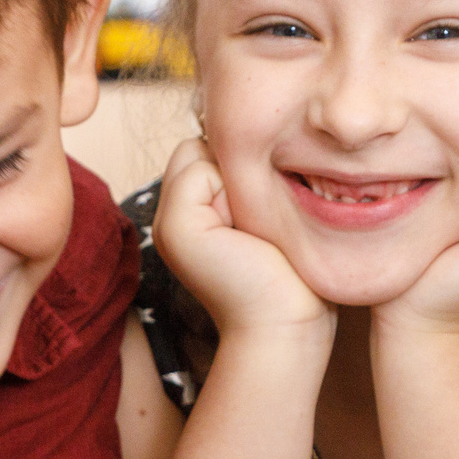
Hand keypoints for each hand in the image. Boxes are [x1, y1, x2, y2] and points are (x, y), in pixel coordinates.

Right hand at [151, 137, 330, 340]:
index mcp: (189, 215)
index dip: (239, 165)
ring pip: (198, 152)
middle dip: (234, 167)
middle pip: (197, 146)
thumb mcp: (266, 216)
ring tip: (252, 226)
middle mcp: (168, 216)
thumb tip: (256, 132)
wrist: (287, 326)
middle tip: (257, 219)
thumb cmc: (292, 275)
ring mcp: (166, 222)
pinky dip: (230, 189)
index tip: (263, 211)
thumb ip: (246, 181)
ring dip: (235, 178)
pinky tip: (246, 231)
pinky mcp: (176, 227)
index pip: (203, 149)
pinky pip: (201, 170)